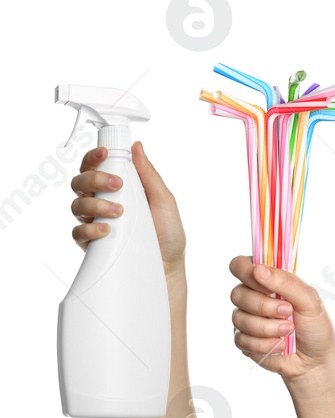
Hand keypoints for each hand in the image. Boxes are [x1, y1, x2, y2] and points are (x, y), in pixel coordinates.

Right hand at [71, 143, 184, 269]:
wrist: (168, 265)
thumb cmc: (167, 233)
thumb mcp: (163, 200)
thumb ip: (148, 174)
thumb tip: (138, 147)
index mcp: (117, 188)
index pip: (96, 167)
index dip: (95, 157)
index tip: (105, 153)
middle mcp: (101, 202)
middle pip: (80, 182)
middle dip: (95, 178)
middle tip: (116, 184)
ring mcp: (94, 222)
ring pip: (77, 205)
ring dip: (96, 204)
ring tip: (119, 211)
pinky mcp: (91, 243)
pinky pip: (78, 232)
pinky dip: (90, 229)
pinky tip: (107, 230)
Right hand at [228, 256, 334, 380]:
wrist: (315, 360)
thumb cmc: (315, 326)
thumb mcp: (309, 300)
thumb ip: (286, 282)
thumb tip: (258, 270)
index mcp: (268, 281)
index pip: (241, 265)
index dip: (247, 272)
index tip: (267, 286)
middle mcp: (252, 297)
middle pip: (238, 293)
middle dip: (265, 306)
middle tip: (288, 312)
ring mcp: (246, 319)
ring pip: (240, 319)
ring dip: (268, 328)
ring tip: (289, 331)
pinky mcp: (243, 341)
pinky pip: (242, 339)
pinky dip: (265, 344)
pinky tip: (280, 345)